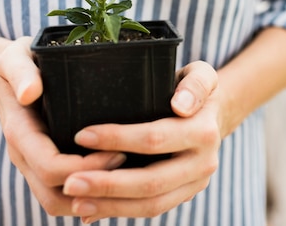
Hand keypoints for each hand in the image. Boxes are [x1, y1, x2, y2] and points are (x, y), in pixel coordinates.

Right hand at [0, 37, 123, 216]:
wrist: (7, 73)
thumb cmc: (18, 61)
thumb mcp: (15, 57)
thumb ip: (21, 72)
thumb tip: (29, 92)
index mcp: (19, 132)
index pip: (50, 167)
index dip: (86, 167)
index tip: (119, 151)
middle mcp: (24, 155)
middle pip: (54, 196)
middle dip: (93, 187)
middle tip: (129, 166)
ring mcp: (33, 164)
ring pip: (57, 202)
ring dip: (91, 198)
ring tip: (124, 177)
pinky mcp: (44, 165)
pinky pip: (63, 193)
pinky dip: (86, 196)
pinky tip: (114, 180)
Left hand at [61, 60, 220, 221]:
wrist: (215, 115)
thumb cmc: (194, 89)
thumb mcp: (201, 74)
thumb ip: (194, 84)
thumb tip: (180, 105)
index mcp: (204, 131)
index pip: (155, 138)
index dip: (118, 139)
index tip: (82, 136)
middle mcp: (203, 163)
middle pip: (152, 181)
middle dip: (108, 184)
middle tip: (70, 182)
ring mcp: (195, 184)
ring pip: (151, 204)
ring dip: (110, 205)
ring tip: (75, 201)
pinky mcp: (184, 195)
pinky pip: (152, 209)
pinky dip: (120, 210)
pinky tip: (91, 208)